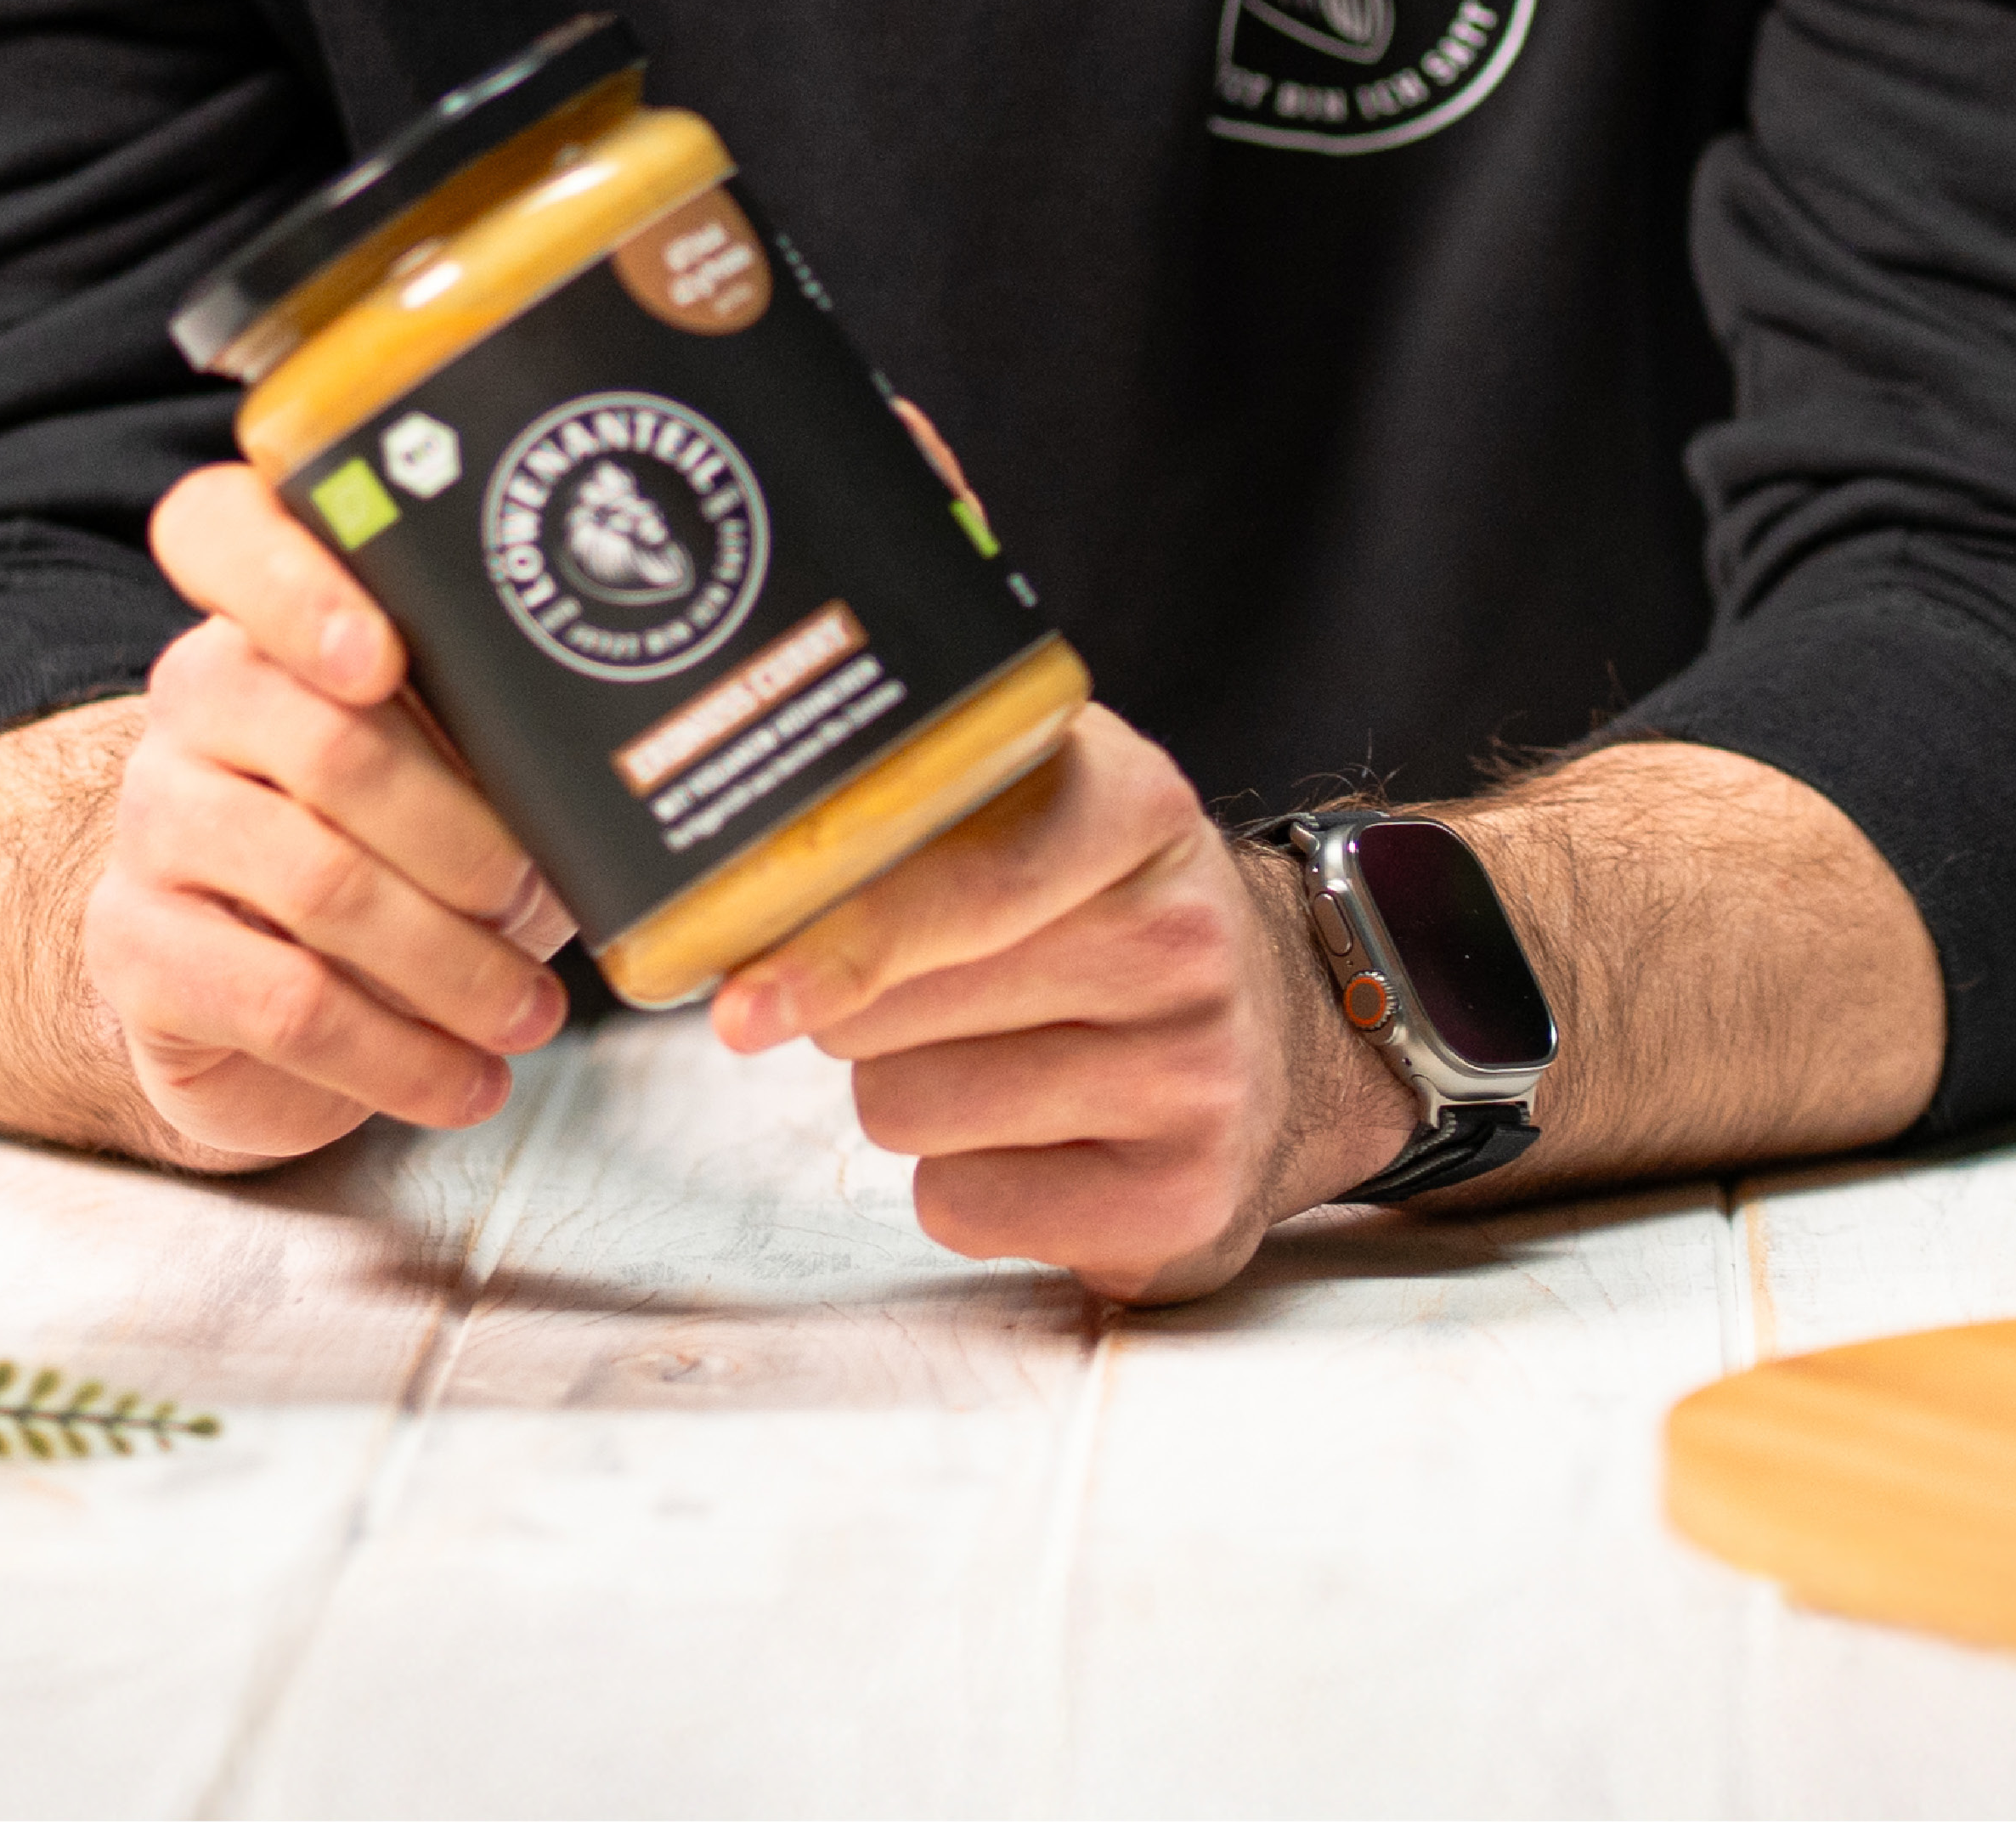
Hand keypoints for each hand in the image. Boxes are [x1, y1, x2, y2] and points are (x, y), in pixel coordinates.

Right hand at [78, 458, 578, 1166]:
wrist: (254, 986)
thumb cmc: (399, 847)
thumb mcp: (452, 766)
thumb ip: (499, 723)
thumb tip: (634, 749)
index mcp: (263, 618)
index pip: (222, 533)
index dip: (294, 584)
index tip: (382, 655)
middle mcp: (191, 701)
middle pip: (327, 743)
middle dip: (462, 836)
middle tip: (538, 899)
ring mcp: (152, 823)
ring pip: (316, 882)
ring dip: (452, 964)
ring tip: (531, 1015)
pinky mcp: (136, 950)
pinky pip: (281, 1001)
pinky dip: (398, 1056)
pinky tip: (468, 1084)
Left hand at [706, 703, 1410, 1302]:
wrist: (1290, 1031)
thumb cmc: (1106, 917)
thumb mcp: (1043, 812)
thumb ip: (907, 812)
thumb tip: (725, 899)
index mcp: (1137, 809)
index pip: (962, 879)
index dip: (837, 938)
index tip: (742, 998)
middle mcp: (1185, 940)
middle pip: (890, 1011)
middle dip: (861, 1008)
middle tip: (929, 992)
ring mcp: (1196, 1080)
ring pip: (905, 1110)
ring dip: (909, 1091)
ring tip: (998, 1057)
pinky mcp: (1181, 1205)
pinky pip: (959, 1206)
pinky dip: (962, 1181)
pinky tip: (1034, 1139)